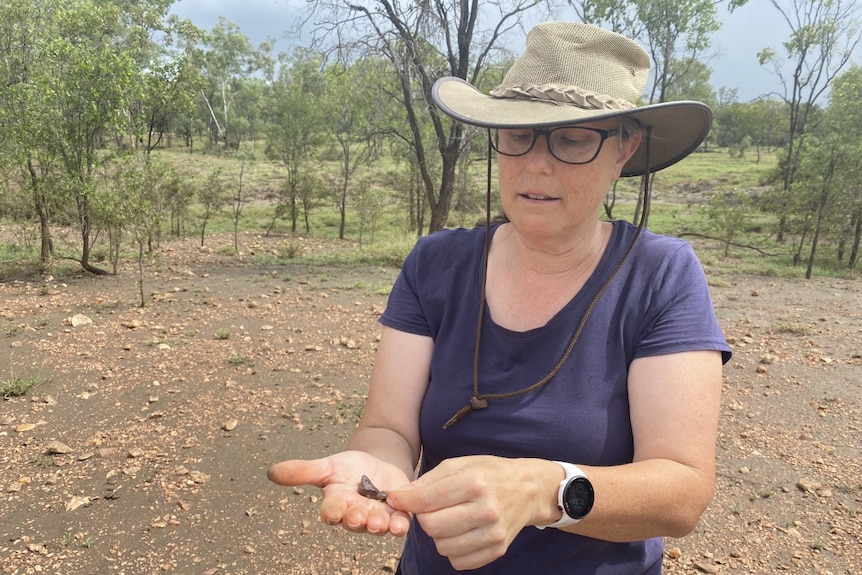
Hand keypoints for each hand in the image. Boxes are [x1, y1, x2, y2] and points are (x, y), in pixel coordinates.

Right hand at [268, 450, 411, 536]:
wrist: (378, 466)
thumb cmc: (349, 469)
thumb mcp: (327, 466)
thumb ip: (303, 471)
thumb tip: (272, 472)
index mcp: (337, 504)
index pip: (331, 512)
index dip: (332, 512)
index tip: (331, 512)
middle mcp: (355, 514)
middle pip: (354, 522)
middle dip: (356, 520)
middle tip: (358, 517)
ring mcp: (377, 516)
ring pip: (377, 525)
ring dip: (378, 525)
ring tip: (379, 522)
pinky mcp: (397, 513)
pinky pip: (399, 523)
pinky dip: (400, 524)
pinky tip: (401, 523)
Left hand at [386, 456, 552, 570]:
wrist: (528, 489)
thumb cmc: (489, 473)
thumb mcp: (459, 465)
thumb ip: (426, 481)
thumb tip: (396, 496)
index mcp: (474, 483)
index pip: (426, 500)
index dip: (404, 500)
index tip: (394, 498)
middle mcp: (485, 509)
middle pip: (431, 526)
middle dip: (424, 517)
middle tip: (432, 508)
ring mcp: (493, 532)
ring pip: (443, 547)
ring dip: (439, 535)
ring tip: (449, 519)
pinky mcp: (498, 549)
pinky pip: (459, 561)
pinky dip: (453, 549)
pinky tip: (461, 533)